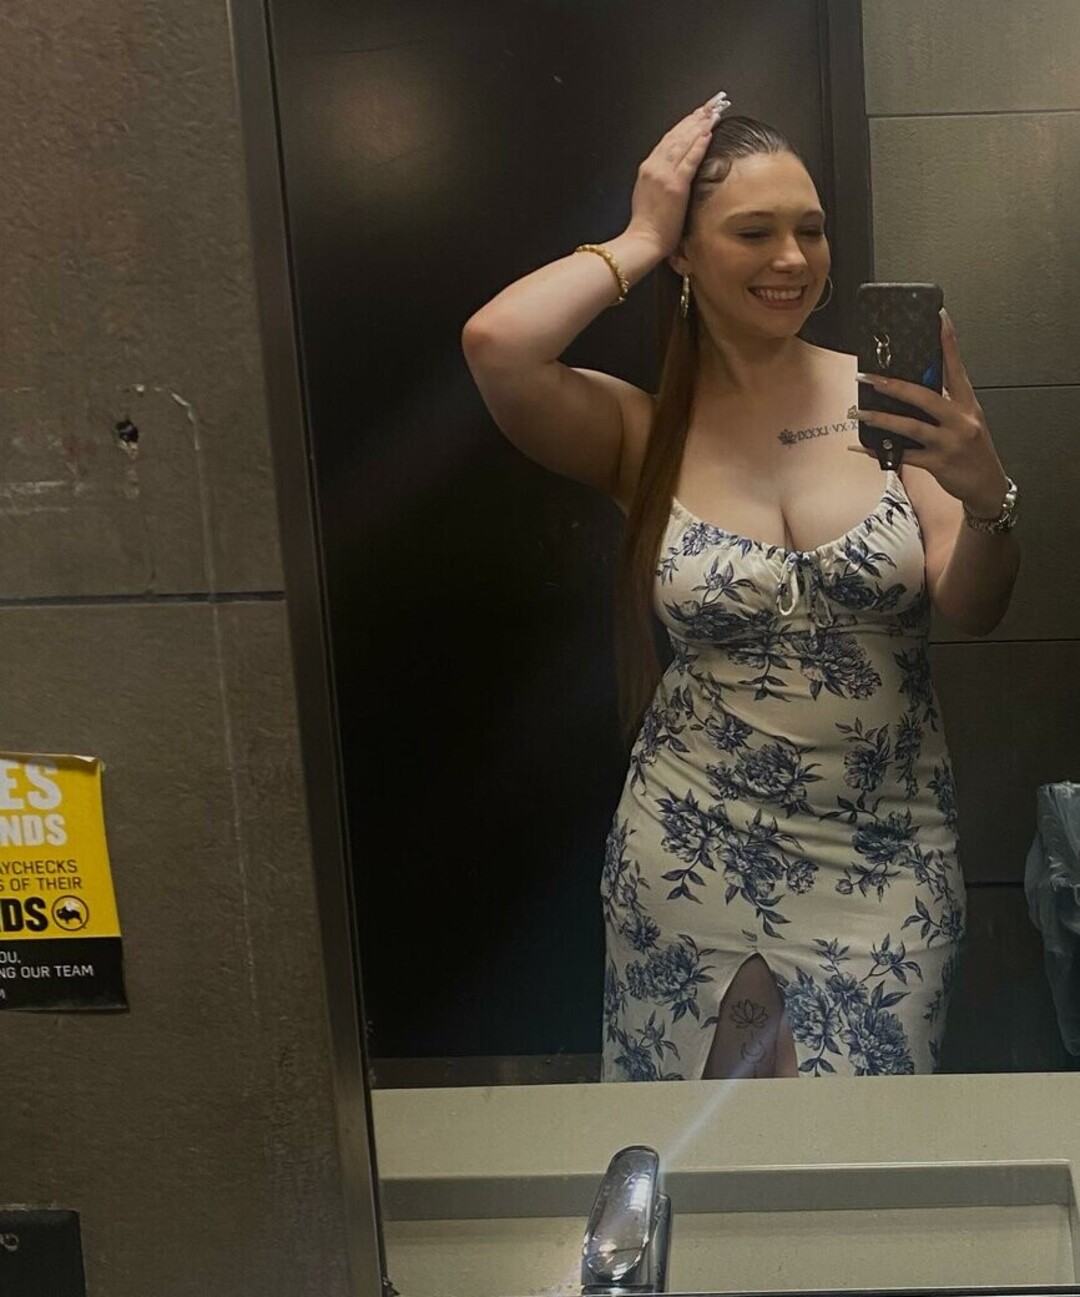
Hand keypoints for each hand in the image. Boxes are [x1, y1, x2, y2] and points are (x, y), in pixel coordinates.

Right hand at [624, 95, 727, 257]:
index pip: (667, 140)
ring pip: (683, 143)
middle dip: (695, 118)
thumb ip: (659, 179)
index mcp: (647, 169)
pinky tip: (708, 132)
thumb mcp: (647, 195)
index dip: (684, 125)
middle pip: (676, 136)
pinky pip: (689, 159)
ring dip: (700, 125)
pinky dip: (699, 144)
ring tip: (714, 112)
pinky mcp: (675, 185)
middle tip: (711, 104)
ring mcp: (664, 175)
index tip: (697, 114)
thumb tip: (674, 171)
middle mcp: (654, 167)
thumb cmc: (647, 226)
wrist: (642, 241)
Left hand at [853, 310, 1008, 516]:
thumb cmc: (973, 450)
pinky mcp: (938, 464)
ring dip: (881, 418)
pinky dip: (879, 451)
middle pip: (925, 396)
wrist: (987, 486)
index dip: (948, 342)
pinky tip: (862, 445)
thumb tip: (912, 387)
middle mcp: (960, 420)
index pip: (956, 367)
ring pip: (910, 426)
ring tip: (859, 411)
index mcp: (967, 404)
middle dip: (894, 385)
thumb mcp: (966, 421)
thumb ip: (944, 404)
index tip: (938, 318)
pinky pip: (903, 455)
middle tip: (868, 377)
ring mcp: (949, 442)